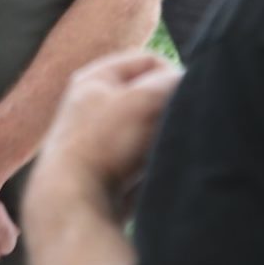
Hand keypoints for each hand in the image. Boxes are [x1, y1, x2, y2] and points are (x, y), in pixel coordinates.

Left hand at [35, 51, 181, 214]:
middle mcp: (92, 106)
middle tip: (177, 123)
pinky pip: (144, 159)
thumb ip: (172, 82)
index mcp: (94, 79)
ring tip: (164, 150)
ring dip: (163, 137)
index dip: (173, 74)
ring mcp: (98, 141)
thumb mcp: (145, 100)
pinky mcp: (108, 172)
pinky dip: (155, 162)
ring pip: (148, 128)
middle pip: (148, 96)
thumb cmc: (105, 143)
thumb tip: (189, 86)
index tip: (185, 98)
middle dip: (167, 108)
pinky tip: (156, 172)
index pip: (148, 60)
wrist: (75, 204)